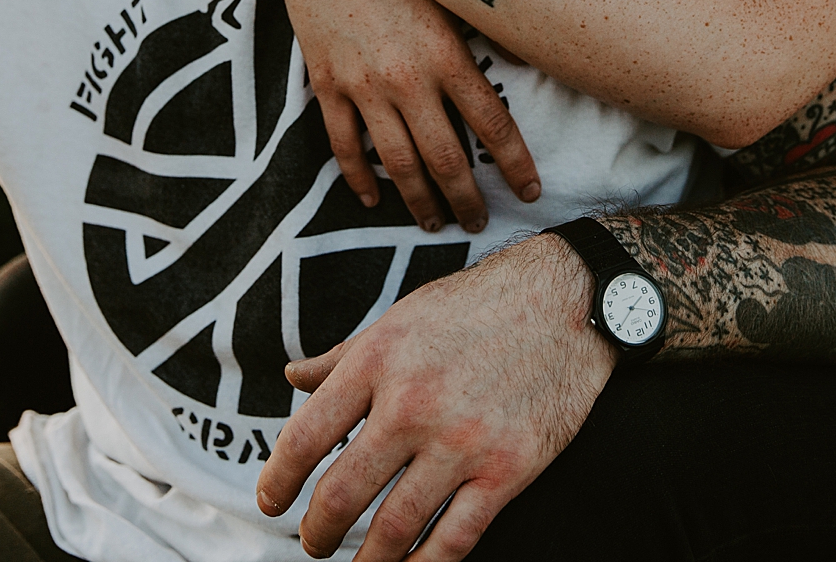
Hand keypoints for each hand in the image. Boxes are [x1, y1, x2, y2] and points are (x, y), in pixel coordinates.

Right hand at [241, 0, 538, 232]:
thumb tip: (527, 59)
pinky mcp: (327, 84)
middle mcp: (408, 79)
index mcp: (446, 54)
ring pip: (397, 162)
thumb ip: (482, 31)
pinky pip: (344, 145)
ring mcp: (364, 86)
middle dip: (466, 199)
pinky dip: (358, 178)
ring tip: (434, 224)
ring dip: (419, 201)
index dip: (515, 165)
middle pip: (446, 158)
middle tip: (479, 224)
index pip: (493, 124)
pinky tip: (373, 199)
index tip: (529, 192)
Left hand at [256, 235, 615, 560]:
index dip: (278, 481)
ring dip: (366, 560)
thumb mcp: (399, 318)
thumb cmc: (476, 306)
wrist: (566, 299)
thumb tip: (294, 378)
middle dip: (317, 532)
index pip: (306, 436)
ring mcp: (462, 441)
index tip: (270, 503)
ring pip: (395, 527)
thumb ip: (344, 357)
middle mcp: (412, 404)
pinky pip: (456, 537)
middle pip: (342, 493)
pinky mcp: (508, 468)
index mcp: (378, 361)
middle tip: (313, 542)